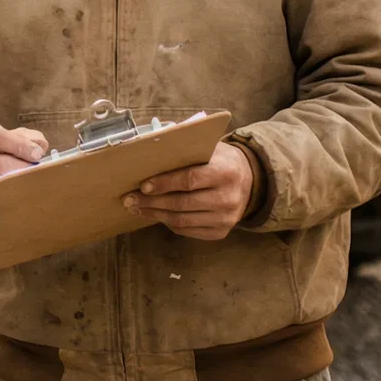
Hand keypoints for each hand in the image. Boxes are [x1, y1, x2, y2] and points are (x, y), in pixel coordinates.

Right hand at [0, 123, 48, 219]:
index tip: (37, 154)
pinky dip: (9, 200)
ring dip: (17, 186)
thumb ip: (28, 137)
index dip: (19, 145)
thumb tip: (39, 147)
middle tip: (40, 173)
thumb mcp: (11, 138)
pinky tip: (21, 197)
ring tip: (33, 185)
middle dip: (22, 168)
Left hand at [123, 141, 254, 239]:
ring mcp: (226, 218)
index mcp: (225, 172)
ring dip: (155, 214)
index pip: (189, 180)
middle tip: (130, 199)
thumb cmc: (219, 160)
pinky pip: (188, 231)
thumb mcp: (208, 148)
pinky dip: (168, 224)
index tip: (143, 185)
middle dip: (152, 202)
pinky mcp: (221, 232)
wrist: (250, 180)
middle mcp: (228, 198)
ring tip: (138, 207)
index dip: (164, 183)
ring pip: (182, 220)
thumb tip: (147, 148)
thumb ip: (183, 149)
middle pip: (182, 203)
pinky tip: (156, 215)